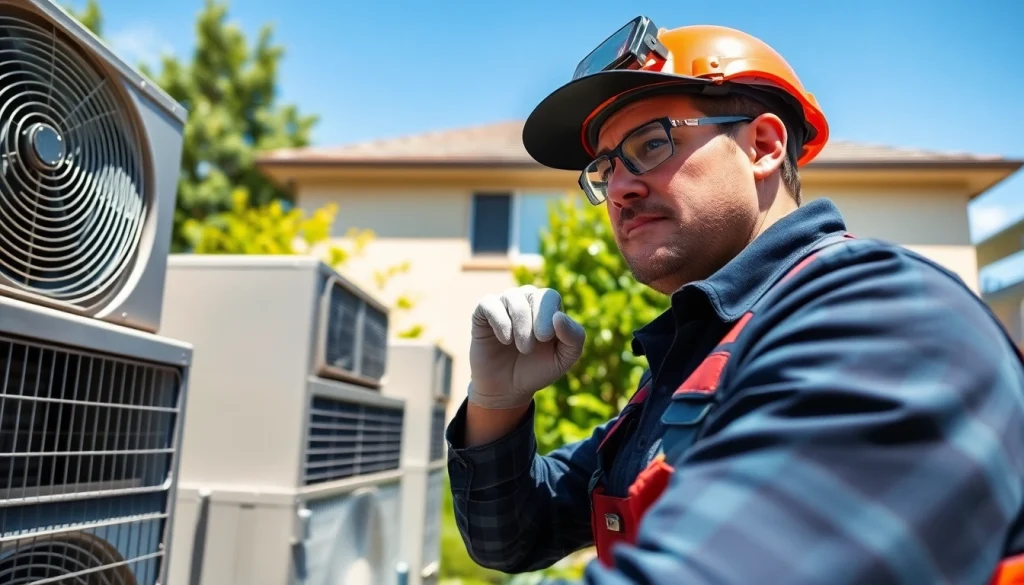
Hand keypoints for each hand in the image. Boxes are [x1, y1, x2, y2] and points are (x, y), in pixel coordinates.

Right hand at [468, 285, 585, 409]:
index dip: (547, 314)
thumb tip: (560, 316)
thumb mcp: (564, 359)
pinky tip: (505, 339)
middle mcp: (525, 301)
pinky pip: (489, 304)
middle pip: (531, 293)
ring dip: (519, 323)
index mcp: (547, 308)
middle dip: (534, 320)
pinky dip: (499, 321)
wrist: (507, 389)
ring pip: (511, 296)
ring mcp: (503, 305)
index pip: (550, 296)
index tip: (544, 339)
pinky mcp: (482, 313)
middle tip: (530, 348)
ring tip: (521, 347)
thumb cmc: (538, 370)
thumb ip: (574, 338)